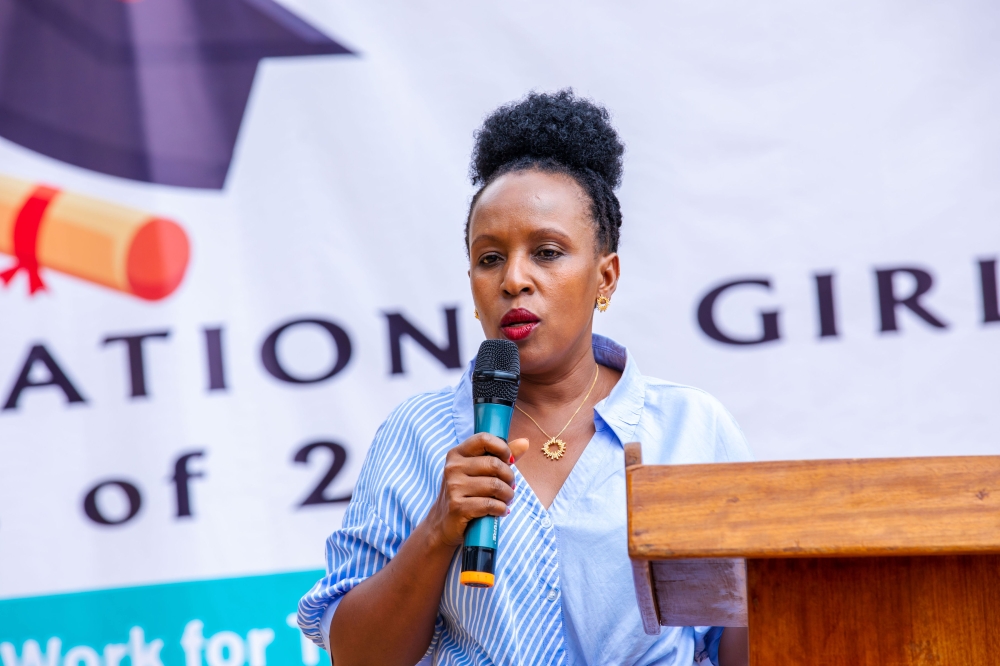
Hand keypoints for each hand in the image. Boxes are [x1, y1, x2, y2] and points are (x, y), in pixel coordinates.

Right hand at [426, 433, 529, 547]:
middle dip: (509, 478)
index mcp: (457, 454)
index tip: (509, 460)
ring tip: (506, 500)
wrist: (443, 524)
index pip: (483, 439)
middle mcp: (453, 468)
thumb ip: (500, 456)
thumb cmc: (466, 494)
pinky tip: (501, 511)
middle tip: (511, 487)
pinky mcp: (457, 506)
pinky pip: (490, 504)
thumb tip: (524, 442)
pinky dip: (501, 509)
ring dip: (508, 496)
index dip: (502, 448)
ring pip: (495, 486)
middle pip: (494, 465)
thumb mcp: (478, 472)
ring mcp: (453, 487)